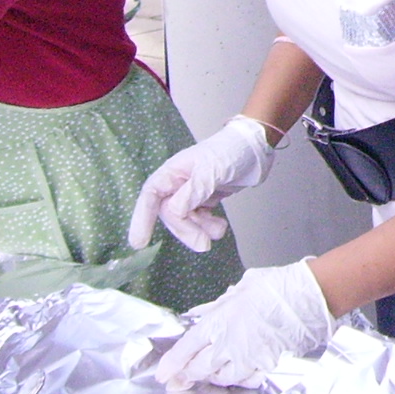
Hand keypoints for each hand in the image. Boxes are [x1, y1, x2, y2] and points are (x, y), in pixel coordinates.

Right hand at [128, 116, 276, 251]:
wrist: (255, 149)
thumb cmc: (231, 150)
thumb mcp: (213, 169)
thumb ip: (194, 189)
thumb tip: (174, 210)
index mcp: (173, 171)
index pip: (151, 196)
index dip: (142, 219)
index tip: (139, 243)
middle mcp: (178, 183)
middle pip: (170, 214)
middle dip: (185, 229)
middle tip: (204, 244)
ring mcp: (191, 193)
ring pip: (185, 220)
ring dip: (199, 230)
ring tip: (219, 230)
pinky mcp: (204, 200)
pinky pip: (198, 220)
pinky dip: (208, 227)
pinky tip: (219, 226)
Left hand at [152, 261, 335, 389]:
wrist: (307, 297)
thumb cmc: (275, 286)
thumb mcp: (240, 289)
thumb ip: (217, 306)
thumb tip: (200, 314)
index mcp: (218, 322)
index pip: (186, 349)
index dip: (172, 365)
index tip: (162, 374)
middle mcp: (228, 345)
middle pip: (199, 369)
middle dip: (185, 377)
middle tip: (177, 383)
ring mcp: (248, 358)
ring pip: (221, 377)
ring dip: (212, 377)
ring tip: (209, 374)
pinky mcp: (266, 365)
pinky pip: (246, 380)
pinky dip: (238, 379)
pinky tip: (237, 374)